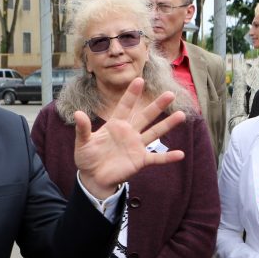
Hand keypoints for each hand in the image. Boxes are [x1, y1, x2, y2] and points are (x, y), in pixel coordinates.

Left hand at [74, 78, 185, 198]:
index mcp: (115, 125)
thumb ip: (83, 128)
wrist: (92, 178)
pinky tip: (180, 154)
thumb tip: (77, 113)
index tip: (139, 80)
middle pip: (145, 116)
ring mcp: (136, 146)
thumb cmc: (87, 158)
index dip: (131, 94)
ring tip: (181, 115)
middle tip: (170, 94)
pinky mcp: (140, 160)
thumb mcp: (82, 142)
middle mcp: (129, 133)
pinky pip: (156, 158)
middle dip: (157, 105)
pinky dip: (168, 157)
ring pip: (154, 133)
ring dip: (167, 124)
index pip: (125, 106)